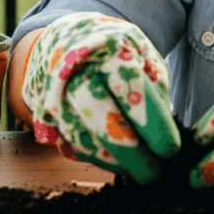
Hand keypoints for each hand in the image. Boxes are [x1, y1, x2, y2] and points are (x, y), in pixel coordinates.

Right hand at [21, 12, 181, 183]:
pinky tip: (116, 163)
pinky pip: (70, 145)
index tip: (171, 150)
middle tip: (156, 175)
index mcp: (110, 51)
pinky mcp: (42, 114)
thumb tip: (168, 130)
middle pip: (107, 127)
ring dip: (116, 164)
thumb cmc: (112, 49)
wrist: (62, 38)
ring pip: (87, 142)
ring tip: (139, 171)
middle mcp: (78, 72)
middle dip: (136, 158)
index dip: (157, 130)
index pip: (137, 98)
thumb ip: (156, 86)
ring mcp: (55, 95)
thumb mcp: (142, 52)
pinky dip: (97, 159)